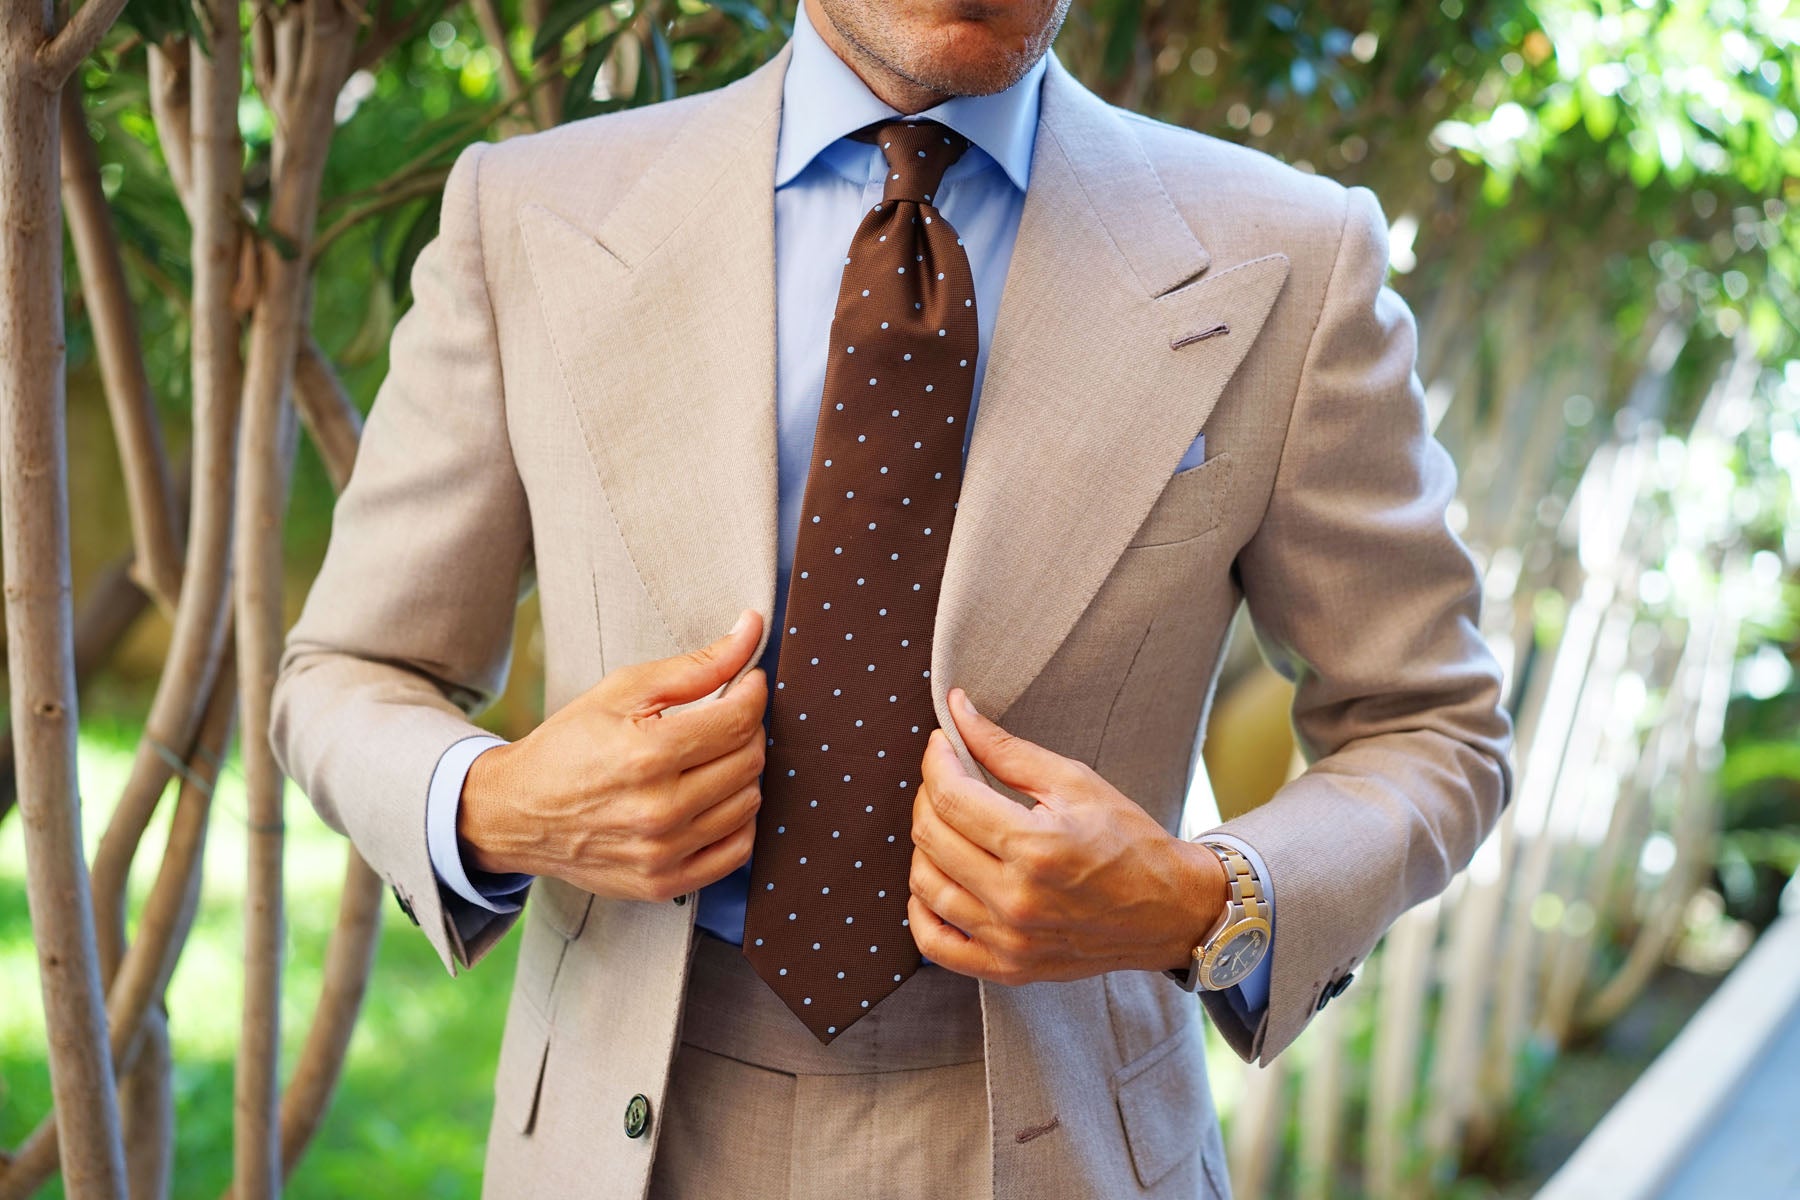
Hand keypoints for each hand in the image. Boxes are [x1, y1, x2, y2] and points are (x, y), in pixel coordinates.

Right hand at [459, 608, 767, 901]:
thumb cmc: (570, 744)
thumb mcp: (623, 690)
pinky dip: (738, 821)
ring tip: (711, 757)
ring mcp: (663, 853)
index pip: (738, 721)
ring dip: (742, 773)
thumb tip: (753, 629)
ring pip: (749, 803)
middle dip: (746, 730)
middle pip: (749, 761)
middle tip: (723, 717)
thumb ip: (696, 665)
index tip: (747, 683)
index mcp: (646, 755)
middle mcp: (658, 810)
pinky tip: (714, 799)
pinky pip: (737, 851)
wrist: (517, 812)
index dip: (753, 694)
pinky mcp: (664, 883)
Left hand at [907, 686, 1225, 983]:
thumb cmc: (1129, 841)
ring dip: (924, 846)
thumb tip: (958, 710)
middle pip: (931, 838)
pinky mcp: (1009, 968)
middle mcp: (1017, 899)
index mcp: (1036, 847)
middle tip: (948, 775)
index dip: (937, 760)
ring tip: (948, 824)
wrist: (1171, 911)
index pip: (951, 797)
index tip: (943, 742)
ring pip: (925, 886)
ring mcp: (1010, 940)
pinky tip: (935, 882)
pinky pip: (935, 945)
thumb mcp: (1075, 782)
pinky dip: (920, 911)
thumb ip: (1008, 749)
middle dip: (929, 793)